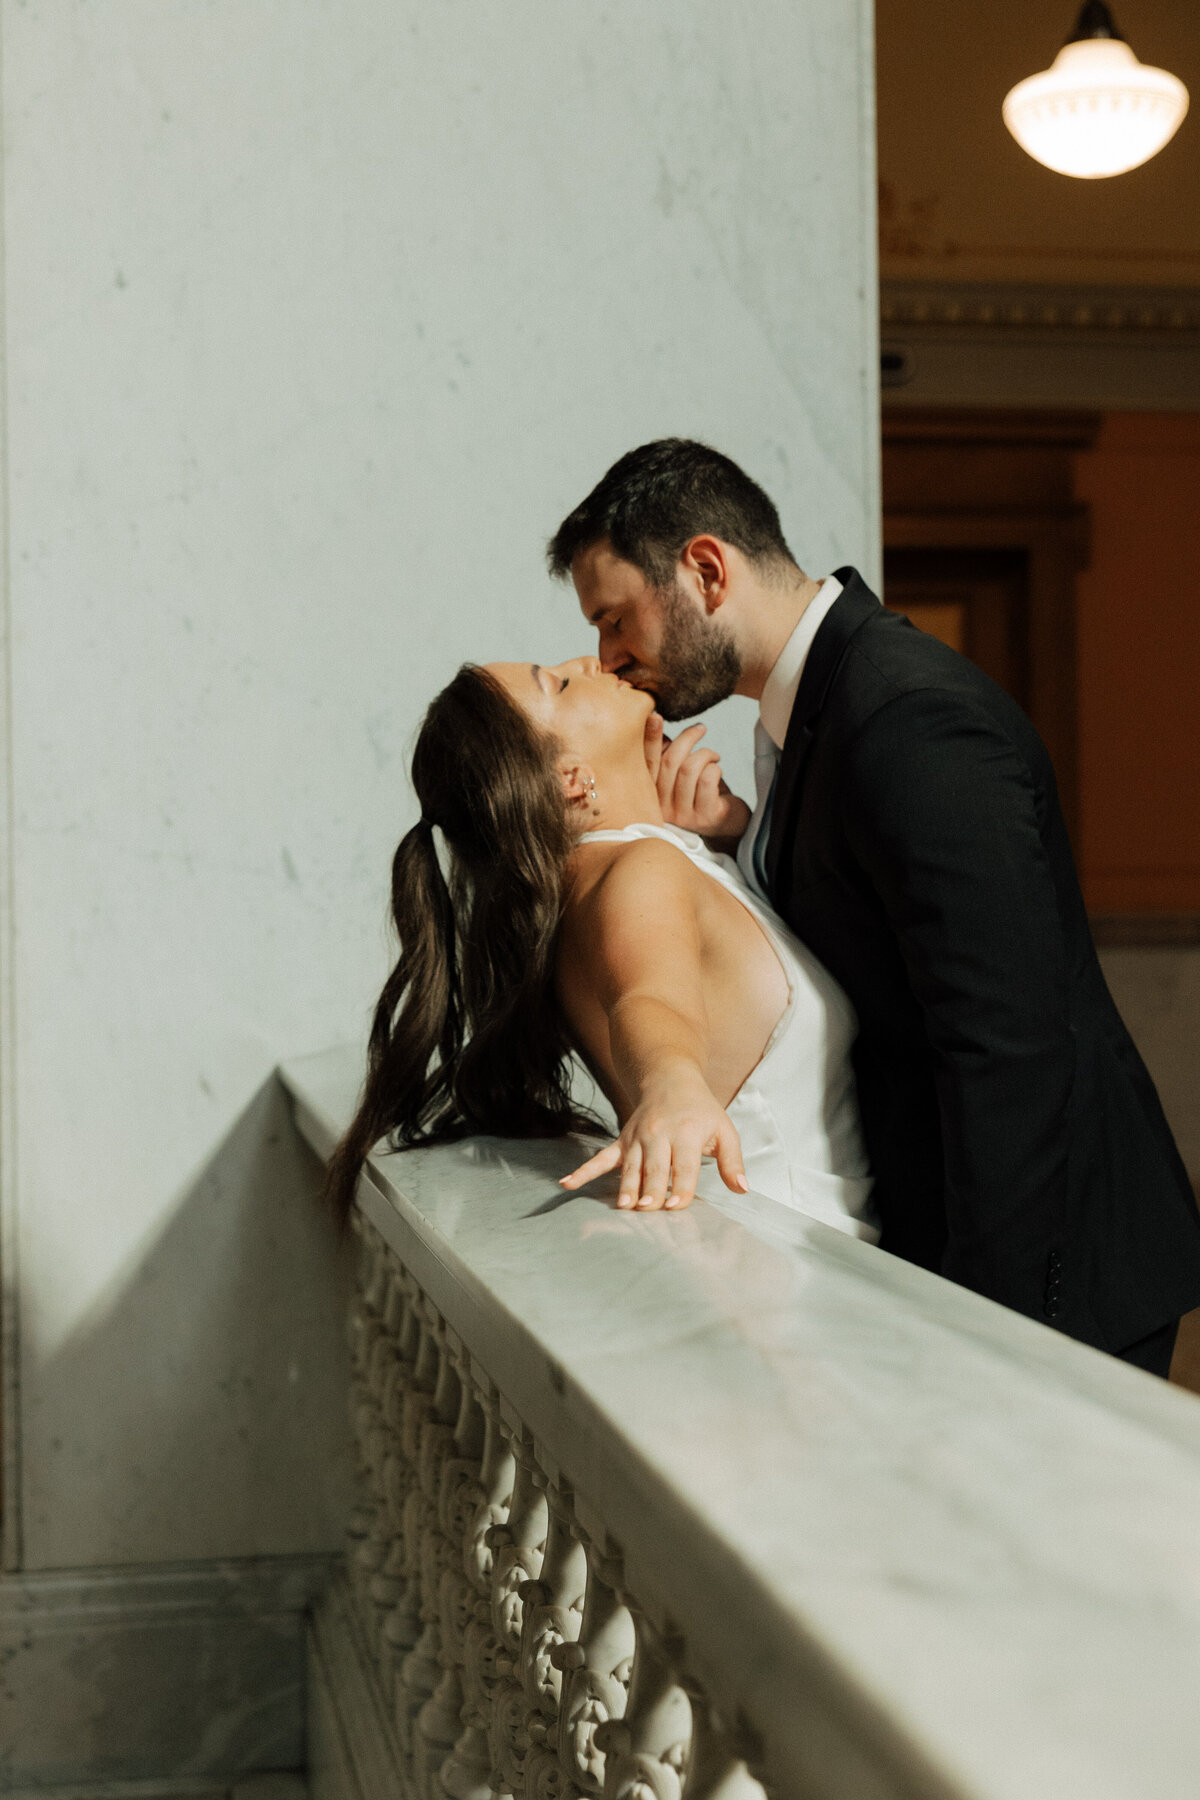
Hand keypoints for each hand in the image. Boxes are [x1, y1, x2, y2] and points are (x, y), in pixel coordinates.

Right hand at [559, 1065, 748, 1210]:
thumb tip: (742, 1188)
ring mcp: (637, 1138)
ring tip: (623, 1207)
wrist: (670, 1079)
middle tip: (647, 1210)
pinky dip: (584, 1171)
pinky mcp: (622, 1141)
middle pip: (655, 1168)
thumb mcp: (724, 1130)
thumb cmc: (701, 1111)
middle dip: (651, 1189)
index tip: (676, 1206)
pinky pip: (601, 1158)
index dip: (681, 1187)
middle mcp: (660, 1135)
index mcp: (687, 1134)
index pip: (685, 1166)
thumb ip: (733, 1161)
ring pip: (631, 1166)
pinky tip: (567, 1184)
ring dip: (626, 1187)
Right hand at [644, 715, 751, 840]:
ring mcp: (683, 816)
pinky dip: (715, 768)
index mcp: (650, 795)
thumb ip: (664, 753)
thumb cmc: (698, 790)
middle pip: (670, 762)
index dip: (649, 739)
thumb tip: (653, 719)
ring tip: (713, 755)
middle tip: (700, 729)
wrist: (725, 822)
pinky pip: (707, 780)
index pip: (646, 764)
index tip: (655, 715)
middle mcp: (662, 809)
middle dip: (687, 739)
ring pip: (689, 769)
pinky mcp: (705, 817)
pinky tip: (717, 770)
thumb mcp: (677, 773)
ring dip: (705, 754)